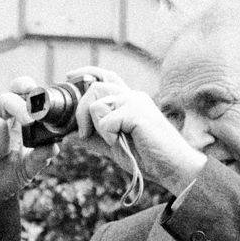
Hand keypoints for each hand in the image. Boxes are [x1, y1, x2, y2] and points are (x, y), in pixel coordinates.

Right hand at [0, 77, 58, 214]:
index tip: (32, 89)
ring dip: (2, 146)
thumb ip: (41, 156)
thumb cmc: (7, 177)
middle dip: (20, 108)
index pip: (17, 95)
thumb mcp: (29, 168)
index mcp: (14, 122)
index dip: (23, 86)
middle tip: (29, 122)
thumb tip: (54, 145)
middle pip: (6, 99)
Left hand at [68, 69, 206, 196]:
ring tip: (111, 140)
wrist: (172, 167)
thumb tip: (67, 135)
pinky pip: (107, 120)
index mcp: (128, 100)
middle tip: (84, 134)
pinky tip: (120, 143)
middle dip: (81, 111)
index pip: (105, 76)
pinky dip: (108, 135)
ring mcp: (136, 102)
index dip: (86, 73)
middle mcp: (132, 96)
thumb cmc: (147, 157)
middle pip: (96, 86)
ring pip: (98, 102)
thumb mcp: (113, 146)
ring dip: (96, 125)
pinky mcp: (138, 113)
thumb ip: (93, 139)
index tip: (70, 77)